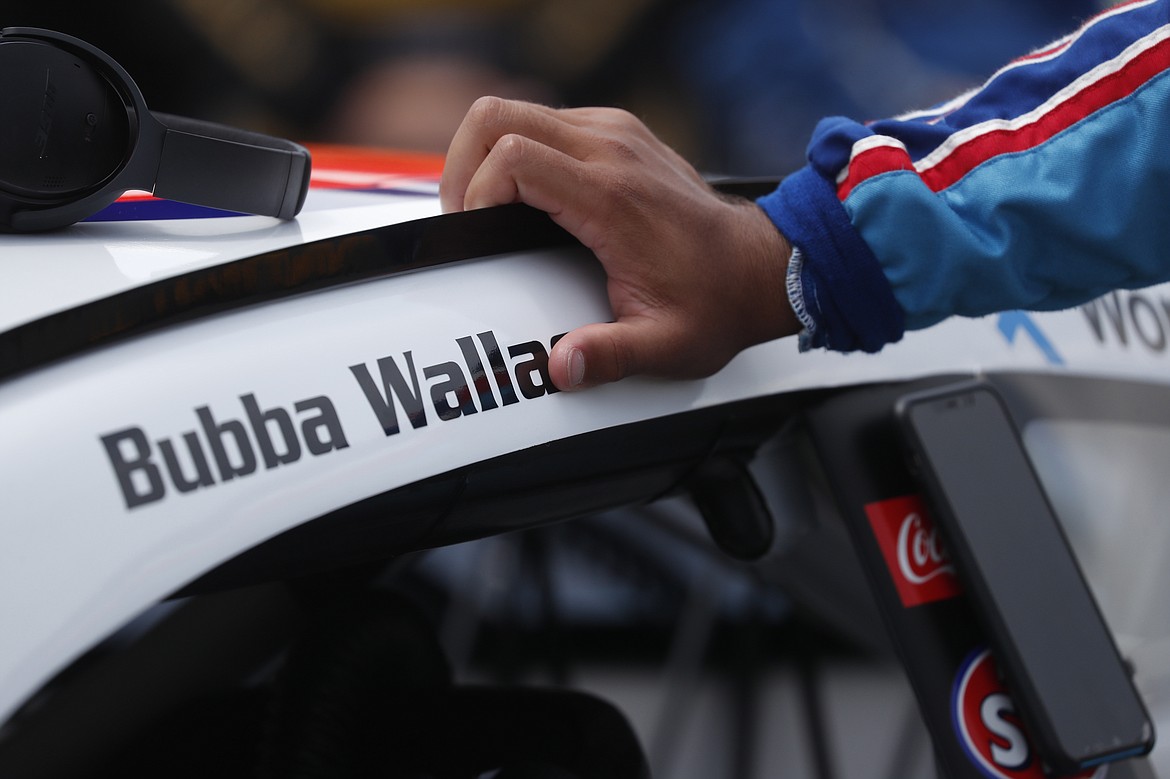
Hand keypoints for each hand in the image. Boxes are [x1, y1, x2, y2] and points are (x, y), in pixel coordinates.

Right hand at [440, 97, 798, 390]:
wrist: (761, 268)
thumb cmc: (714, 303)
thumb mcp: (665, 345)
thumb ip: (609, 356)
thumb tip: (562, 367)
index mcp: (612, 198)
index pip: (512, 158)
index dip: (475, 194)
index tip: (478, 235)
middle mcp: (611, 150)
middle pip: (497, 116)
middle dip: (461, 165)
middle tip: (466, 217)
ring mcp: (615, 133)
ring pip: (515, 110)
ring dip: (485, 155)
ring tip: (486, 209)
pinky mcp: (618, 132)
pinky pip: (544, 120)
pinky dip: (518, 150)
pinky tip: (525, 197)